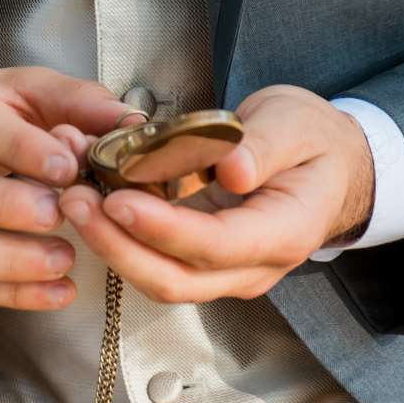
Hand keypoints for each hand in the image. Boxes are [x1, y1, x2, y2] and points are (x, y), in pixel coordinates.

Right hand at [0, 61, 140, 309]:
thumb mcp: (27, 90)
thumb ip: (78, 104)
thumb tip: (132, 126)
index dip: (14, 145)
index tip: (66, 167)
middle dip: (0, 205)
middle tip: (59, 215)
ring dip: (3, 259)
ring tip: (64, 259)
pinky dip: (2, 293)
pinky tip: (52, 292)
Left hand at [56, 83, 375, 304]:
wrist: (330, 166)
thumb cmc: (314, 141)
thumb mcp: (296, 123)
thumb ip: (266, 147)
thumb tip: (230, 170)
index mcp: (284, 232)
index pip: (215, 245)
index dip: (162, 229)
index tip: (119, 200)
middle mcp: (251, 267)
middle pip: (173, 279)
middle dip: (116, 245)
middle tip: (75, 198)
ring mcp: (224, 271)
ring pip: (156, 277)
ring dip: (108, 242)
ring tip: (72, 191)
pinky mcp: (200, 261)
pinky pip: (153, 259)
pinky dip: (117, 234)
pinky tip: (91, 194)